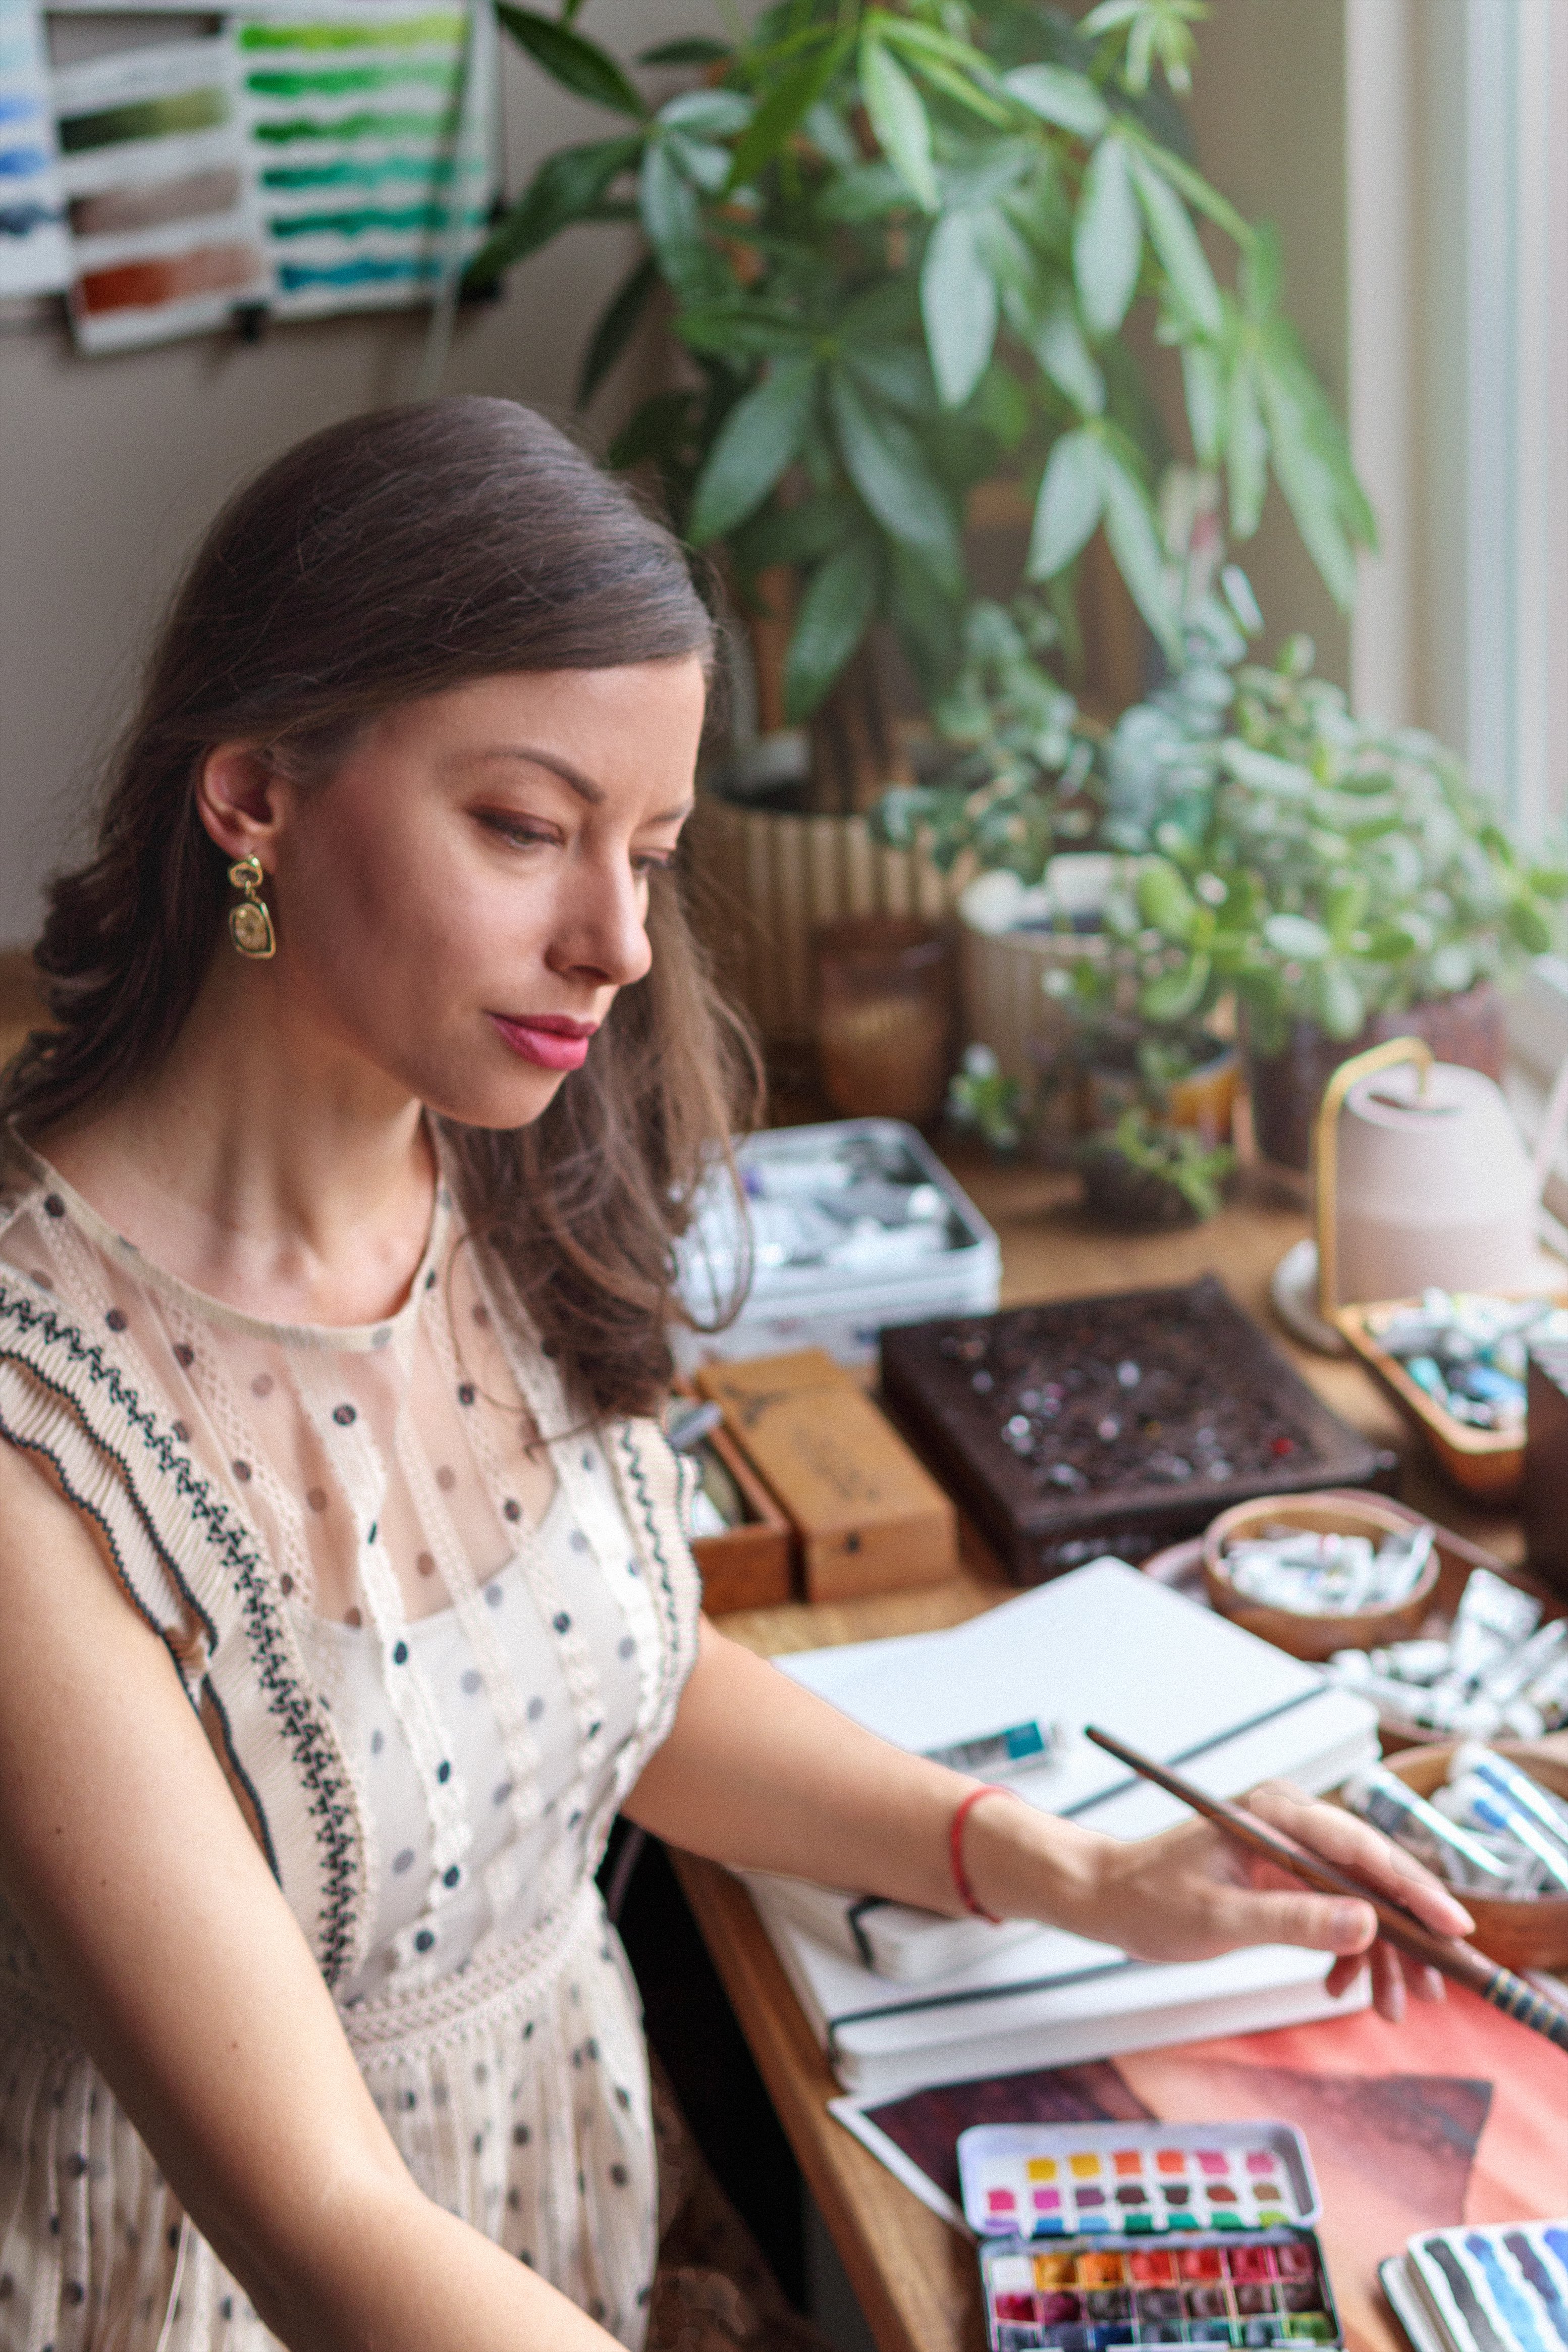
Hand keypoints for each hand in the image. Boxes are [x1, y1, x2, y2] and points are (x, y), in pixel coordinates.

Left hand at [1069, 1780, 1473, 2021]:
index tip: (1452, 1927)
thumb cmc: (1150, 1898)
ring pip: (1361, 1898)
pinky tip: (1341, 1987)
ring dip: (1380, 1952)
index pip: (1360, 1848)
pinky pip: (1337, 1911)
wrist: (1109, 1897)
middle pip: (1372, 1873)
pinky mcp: (1287, 1876)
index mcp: (1275, 1814)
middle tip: (1431, 1986)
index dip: (1413, 1888)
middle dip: (1407, 1932)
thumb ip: (1293, 1920)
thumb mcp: (1220, 1918)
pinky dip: (1348, 1951)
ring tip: (1390, 2006)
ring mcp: (1291, 1849)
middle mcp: (1291, 1822)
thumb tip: (1366, 1924)